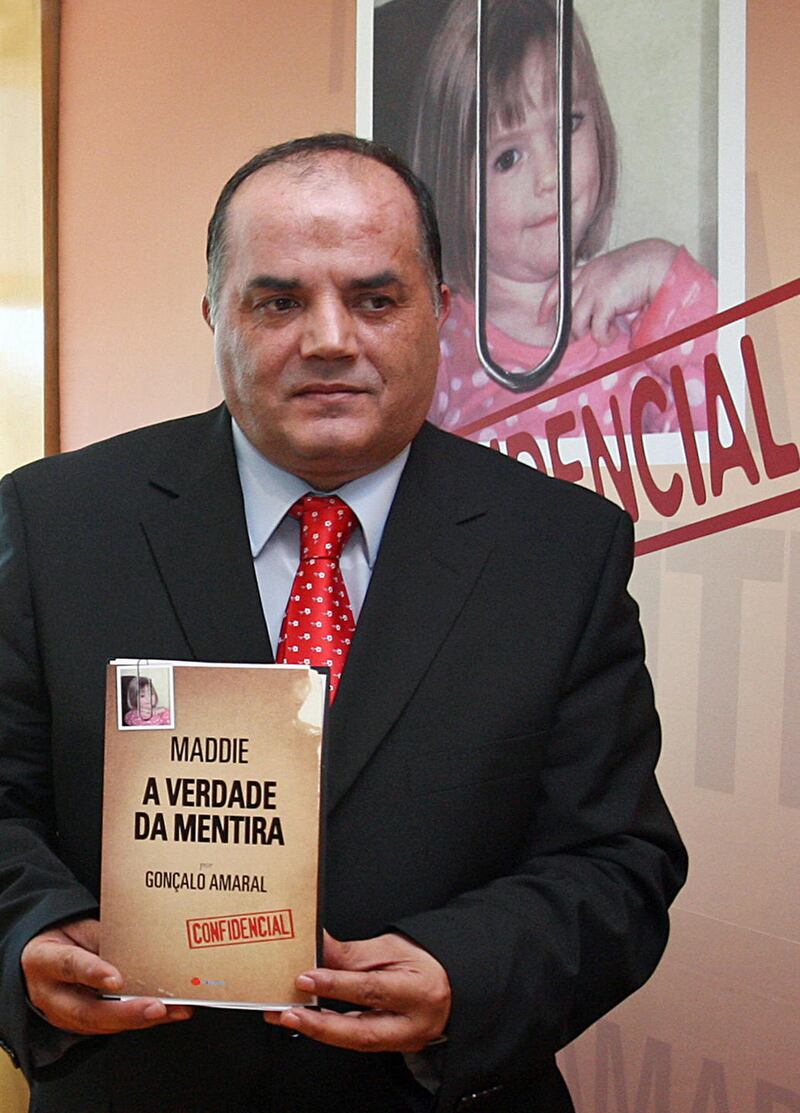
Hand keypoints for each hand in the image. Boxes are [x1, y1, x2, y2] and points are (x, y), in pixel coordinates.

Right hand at [20, 917, 192, 1034]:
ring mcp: (65, 1016)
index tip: (116, 980)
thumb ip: (103, 936)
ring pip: (103, 1024)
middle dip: (125, 1012)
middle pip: (87, 1011)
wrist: (43, 959)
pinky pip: (113, 1025)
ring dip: (141, 1019)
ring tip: (173, 1010)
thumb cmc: (64, 939)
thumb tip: (141, 940)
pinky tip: (169, 1013)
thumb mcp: (78, 927)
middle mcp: (51, 996)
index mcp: (44, 961)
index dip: (93, 973)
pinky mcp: (82, 1025)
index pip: (69, 966)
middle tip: (156, 1007)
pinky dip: (142, 1020)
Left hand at [264, 930, 450, 1052]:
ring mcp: (405, 1041)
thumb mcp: (390, 947)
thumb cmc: (425, 960)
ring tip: (288, 1016)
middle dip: (320, 1024)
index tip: (305, 978)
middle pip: (362, 1031)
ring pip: (357, 1042)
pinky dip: (332, 1032)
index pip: (371, 990)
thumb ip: (351, 953)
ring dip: (319, 1030)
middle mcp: (414, 1023)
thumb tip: (316, 947)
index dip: (335, 985)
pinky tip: (309, 1022)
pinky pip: (358, 1042)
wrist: (450, 981)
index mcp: (419, 991)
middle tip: (289, 1011)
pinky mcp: (394, 1047)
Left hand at [539, 238, 678, 345]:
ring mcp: (594, 289)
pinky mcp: (604, 302)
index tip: (542, 317)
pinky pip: (596, 330)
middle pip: (566, 310)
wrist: (659, 264)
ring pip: (577, 323)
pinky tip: (614, 332)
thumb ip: (603, 287)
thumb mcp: (616, 274)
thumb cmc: (645, 269)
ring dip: (589, 333)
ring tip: (604, 333)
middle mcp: (588, 278)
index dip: (548, 304)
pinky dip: (604, 337)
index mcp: (590, 269)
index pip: (559, 286)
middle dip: (571, 328)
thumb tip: (600, 311)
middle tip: (582, 337)